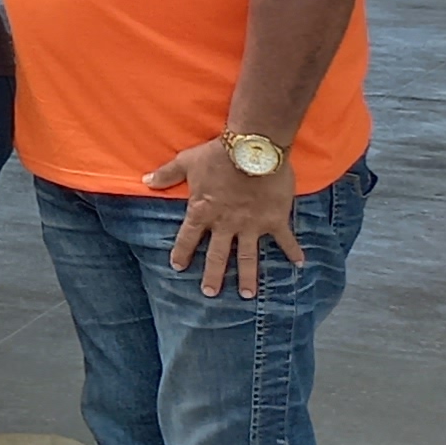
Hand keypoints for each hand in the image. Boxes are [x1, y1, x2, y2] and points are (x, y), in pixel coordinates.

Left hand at [148, 139, 305, 296]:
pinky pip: (285, 240)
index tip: (177, 267)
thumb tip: (145, 180)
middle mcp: (226, 224)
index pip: (188, 237)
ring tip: (247, 295)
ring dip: (247, 277)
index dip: (182, 252)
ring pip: (248, 257)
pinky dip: (293, 252)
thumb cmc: (217, 155)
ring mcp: (251, 225)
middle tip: (210, 294)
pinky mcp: (275, 220)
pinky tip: (300, 265)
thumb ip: (167, 174)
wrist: (252, 149)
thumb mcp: (186, 161)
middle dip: (213, 275)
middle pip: (217, 255)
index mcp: (202, 211)